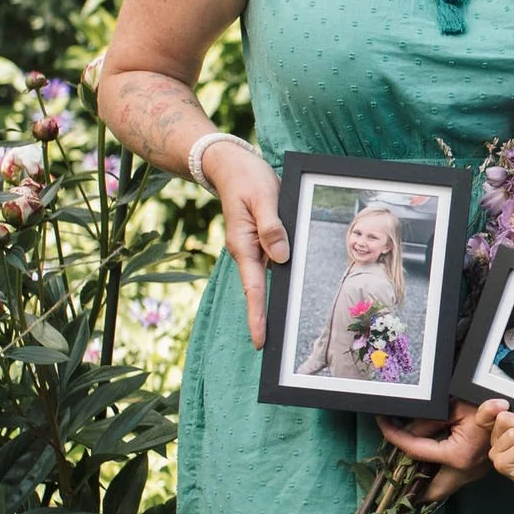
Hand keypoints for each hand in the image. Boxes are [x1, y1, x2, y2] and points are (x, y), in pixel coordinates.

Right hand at [202, 141, 287, 349]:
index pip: (253, 287)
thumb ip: (272, 226)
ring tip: (278, 330)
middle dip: (262, 318)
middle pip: (256, 291)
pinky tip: (283, 294)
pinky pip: (267, 265)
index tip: (260, 340)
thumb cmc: (248, 177)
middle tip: (270, 348)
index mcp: (244, 245)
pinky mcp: (258, 241)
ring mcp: (251, 248)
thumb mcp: (264, 196)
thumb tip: (280, 257)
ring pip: (263, 280)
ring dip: (268, 303)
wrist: (230, 165)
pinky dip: (274, 281)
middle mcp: (245, 251)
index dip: (257, 315)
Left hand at [376, 396, 496, 504]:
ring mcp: (474, 474)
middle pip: (431, 493)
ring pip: (442, 488)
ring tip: (404, 470)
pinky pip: (451, 479)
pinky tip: (426, 464)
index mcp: (458, 455)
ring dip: (423, 483)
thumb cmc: (488, 406)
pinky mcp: (478, 470)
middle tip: (392, 479)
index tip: (383, 424)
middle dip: (411, 491)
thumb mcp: (455, 407)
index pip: (417, 450)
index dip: (395, 436)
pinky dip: (436, 475)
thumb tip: (404, 431)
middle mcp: (466, 472)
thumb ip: (427, 422)